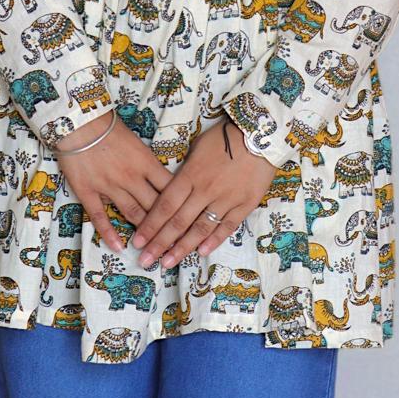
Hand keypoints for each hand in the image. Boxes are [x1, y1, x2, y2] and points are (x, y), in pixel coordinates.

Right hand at [51, 112, 172, 253]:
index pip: (169, 189)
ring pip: (132, 213)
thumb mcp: (137, 143)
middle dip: (165, 227)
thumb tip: (164, 181)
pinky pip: (100, 216)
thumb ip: (149, 163)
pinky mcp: (88, 191)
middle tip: (175, 244)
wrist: (79, 122)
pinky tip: (118, 247)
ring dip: (143, 233)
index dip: (180, 207)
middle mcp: (131, 177)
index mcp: (146, 162)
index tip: (188, 221)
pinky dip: (109, 234)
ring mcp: (109, 186)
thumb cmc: (110, 128)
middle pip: (154, 206)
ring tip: (152, 250)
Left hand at [129, 118, 276, 268]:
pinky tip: (201, 253)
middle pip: (178, 221)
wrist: (261, 135)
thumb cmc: (225, 136)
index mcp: (190, 174)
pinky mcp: (245, 204)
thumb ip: (186, 170)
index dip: (150, 225)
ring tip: (167, 262)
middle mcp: (205, 190)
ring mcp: (226, 199)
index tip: (137, 241)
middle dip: (159, 243)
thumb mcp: (198, 147)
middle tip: (145, 260)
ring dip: (182, 248)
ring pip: (200, 228)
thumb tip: (173, 186)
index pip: (165, 205)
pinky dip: (214, 241)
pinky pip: (227, 226)